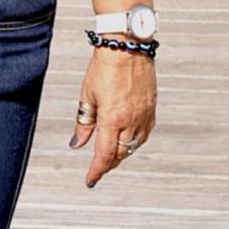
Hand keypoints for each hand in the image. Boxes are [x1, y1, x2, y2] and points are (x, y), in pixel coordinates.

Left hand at [68, 46, 156, 187]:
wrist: (127, 47)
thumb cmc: (103, 68)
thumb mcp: (87, 96)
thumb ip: (83, 123)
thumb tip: (77, 144)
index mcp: (112, 119)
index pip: (104, 155)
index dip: (96, 171)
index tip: (90, 180)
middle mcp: (131, 121)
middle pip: (121, 154)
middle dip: (108, 164)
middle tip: (98, 169)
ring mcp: (144, 115)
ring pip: (134, 146)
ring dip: (122, 154)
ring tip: (111, 156)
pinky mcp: (152, 108)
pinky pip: (145, 134)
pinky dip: (135, 142)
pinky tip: (128, 140)